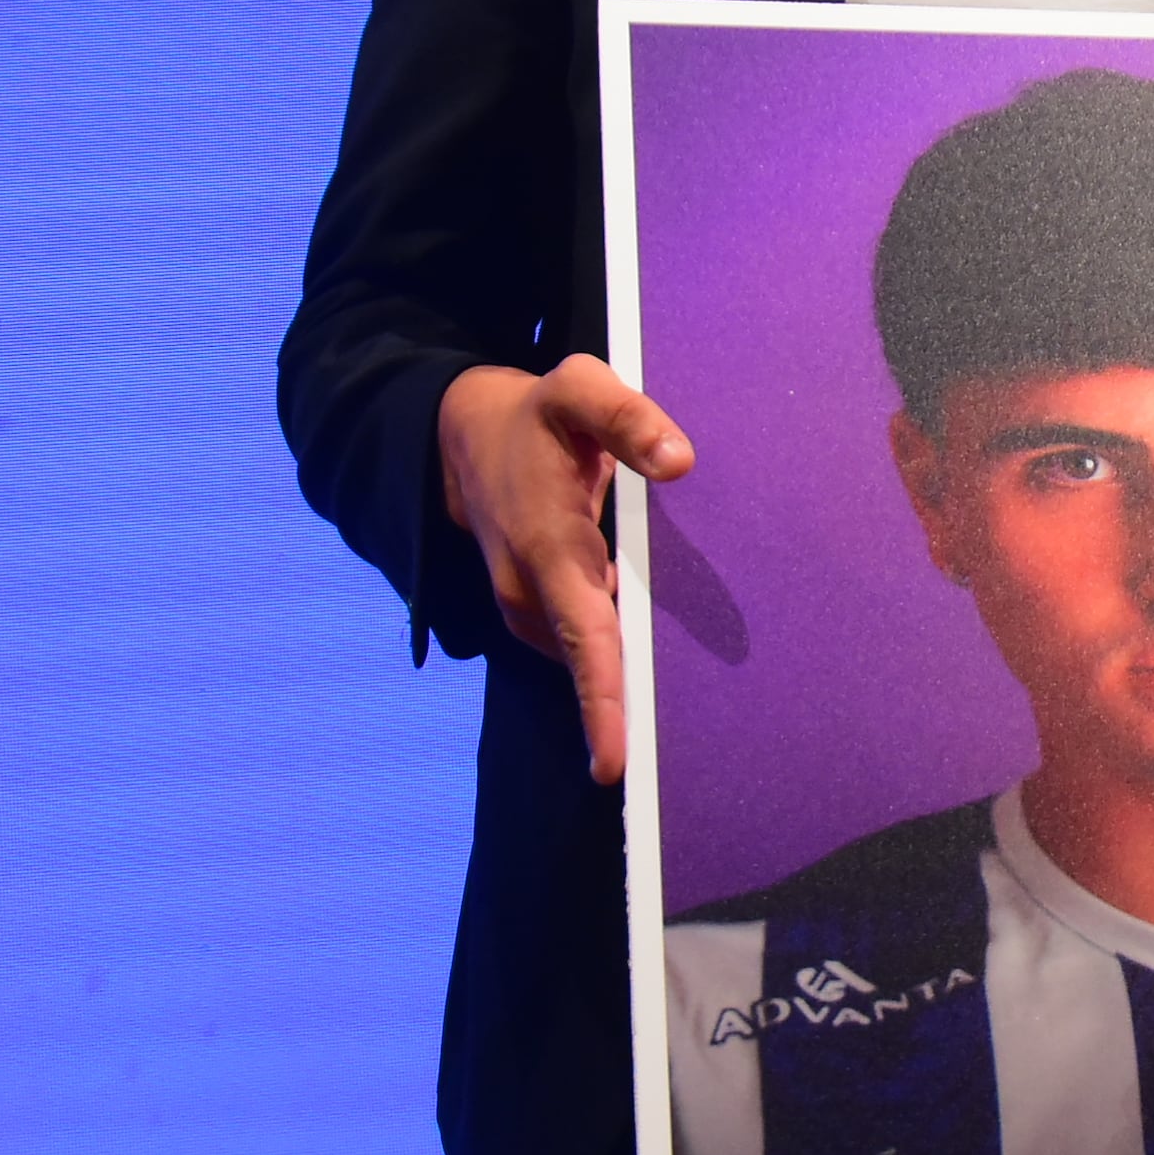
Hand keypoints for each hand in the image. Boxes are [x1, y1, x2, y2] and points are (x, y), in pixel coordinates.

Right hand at [436, 355, 693, 784]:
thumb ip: (627, 418)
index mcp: (546, 550)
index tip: (613, 764)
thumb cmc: (533, 416)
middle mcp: (531, 594)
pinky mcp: (537, 611)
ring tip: (692, 718)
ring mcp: (528, 609)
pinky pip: (583, 645)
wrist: (461, 438)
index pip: (582, 636)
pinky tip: (662, 664)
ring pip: (588, 658)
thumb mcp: (575, 390)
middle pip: (590, 664)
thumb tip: (680, 462)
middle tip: (687, 764)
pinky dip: (617, 658)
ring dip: (630, 682)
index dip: (600, 701)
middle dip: (628, 713)